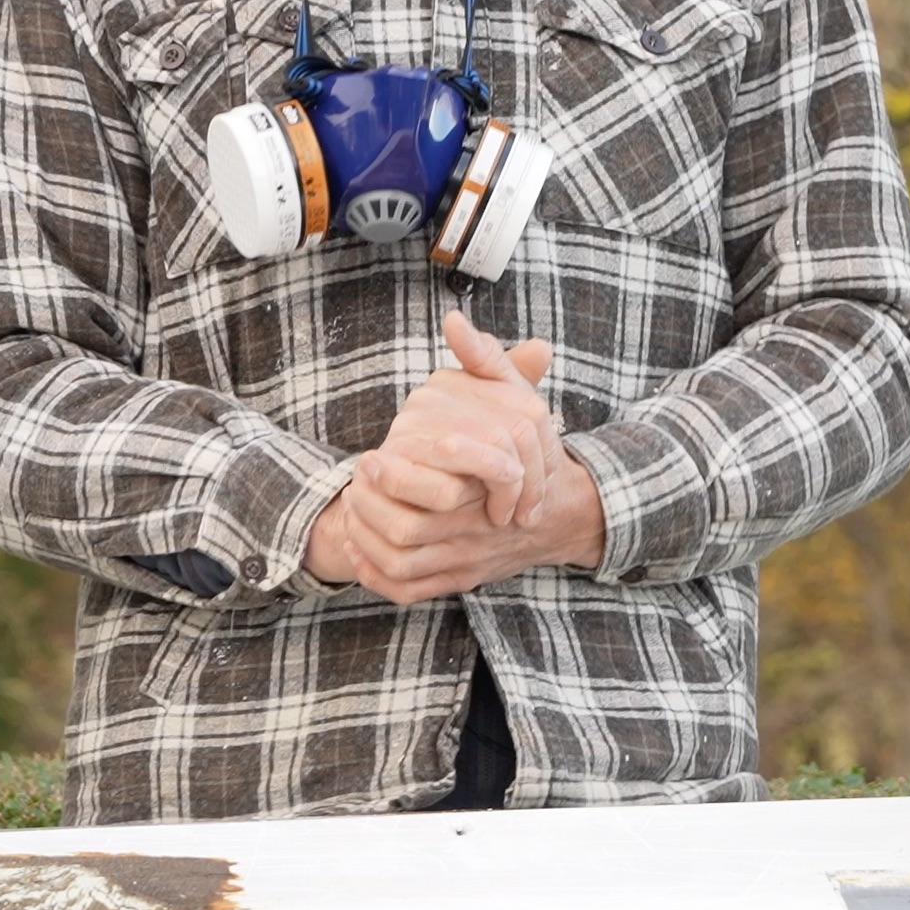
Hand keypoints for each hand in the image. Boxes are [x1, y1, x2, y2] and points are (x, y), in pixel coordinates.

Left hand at [302, 312, 606, 602]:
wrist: (561, 513)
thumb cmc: (535, 449)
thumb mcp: (518, 398)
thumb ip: (486, 360)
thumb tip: (454, 320)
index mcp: (491, 486)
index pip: (440, 494)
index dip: (396, 478)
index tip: (370, 457)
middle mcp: (479, 528)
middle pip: (410, 532)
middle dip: (370, 510)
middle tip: (350, 482)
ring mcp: (468, 557)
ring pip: (404, 564)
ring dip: (368, 541)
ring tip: (348, 510)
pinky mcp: (457, 579)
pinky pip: (408, 589)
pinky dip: (377, 576)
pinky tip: (358, 550)